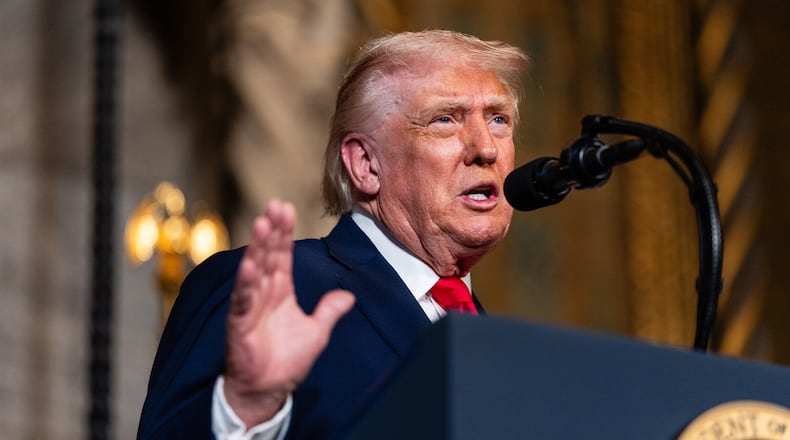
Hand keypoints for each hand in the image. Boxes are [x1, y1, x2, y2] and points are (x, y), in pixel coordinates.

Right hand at [223, 199, 354, 426]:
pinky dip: (245, 283)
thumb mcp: (317, 332)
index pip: (282, 255)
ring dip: (258, 248)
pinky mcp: (240, 323)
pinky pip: (243, 300)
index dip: (285, 232)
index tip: (286, 208)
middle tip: (275, 204)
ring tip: (263, 224)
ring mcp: (250, 306)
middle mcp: (264, 293)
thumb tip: (349, 297)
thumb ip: (330, 311)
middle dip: (272, 230)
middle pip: (268, 255)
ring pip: (254, 271)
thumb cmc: (287, 361)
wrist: (268, 389)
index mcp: (280, 291)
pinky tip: (249, 265)